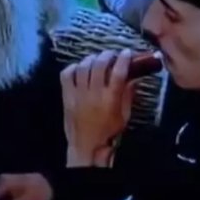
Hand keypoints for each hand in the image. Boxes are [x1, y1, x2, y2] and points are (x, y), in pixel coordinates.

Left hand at [60, 49, 135, 164]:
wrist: (86, 148)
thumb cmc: (109, 132)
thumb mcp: (125, 115)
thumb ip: (128, 94)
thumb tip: (133, 77)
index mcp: (110, 99)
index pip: (118, 72)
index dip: (123, 59)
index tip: (127, 52)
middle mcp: (94, 94)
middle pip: (99, 65)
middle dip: (107, 55)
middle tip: (111, 54)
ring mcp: (78, 94)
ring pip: (83, 67)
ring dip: (91, 59)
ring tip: (97, 59)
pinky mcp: (67, 97)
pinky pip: (66, 75)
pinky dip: (73, 67)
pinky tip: (80, 68)